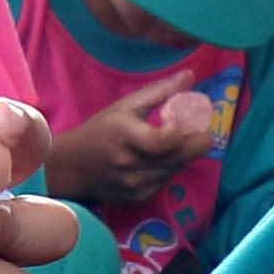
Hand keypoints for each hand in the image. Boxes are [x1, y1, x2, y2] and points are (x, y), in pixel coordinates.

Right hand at [48, 77, 220, 204]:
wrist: (74, 165)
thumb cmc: (103, 129)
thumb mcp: (127, 104)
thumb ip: (161, 91)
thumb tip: (191, 75)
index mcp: (124, 135)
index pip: (162, 141)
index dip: (181, 133)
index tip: (190, 122)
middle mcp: (129, 163)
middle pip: (178, 158)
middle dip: (196, 144)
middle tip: (200, 131)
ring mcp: (133, 184)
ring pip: (176, 170)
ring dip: (183, 156)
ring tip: (176, 143)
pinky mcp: (138, 198)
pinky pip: (167, 182)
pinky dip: (170, 169)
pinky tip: (161, 160)